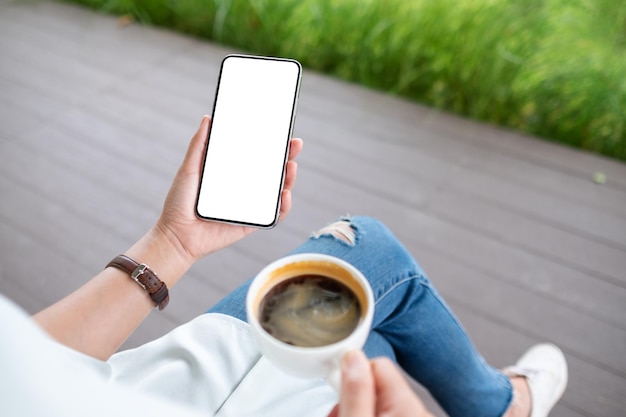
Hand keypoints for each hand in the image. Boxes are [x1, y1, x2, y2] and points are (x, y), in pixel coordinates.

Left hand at [156, 115, 302, 262]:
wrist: (176, 235)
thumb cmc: (179, 203)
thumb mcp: (189, 168)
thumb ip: (198, 145)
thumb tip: (207, 119)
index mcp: (231, 173)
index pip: (256, 155)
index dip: (271, 144)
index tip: (281, 131)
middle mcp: (243, 188)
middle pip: (272, 171)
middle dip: (287, 157)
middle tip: (295, 144)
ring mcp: (249, 205)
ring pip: (277, 191)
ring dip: (289, 179)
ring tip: (290, 167)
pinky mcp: (251, 223)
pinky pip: (273, 215)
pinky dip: (284, 206)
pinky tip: (284, 195)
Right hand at [328, 350, 432, 416]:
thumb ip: (356, 392)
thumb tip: (353, 357)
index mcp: (409, 406)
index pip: (378, 364)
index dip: (353, 376)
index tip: (339, 391)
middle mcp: (419, 413)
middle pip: (377, 385)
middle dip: (353, 397)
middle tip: (340, 414)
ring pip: (378, 402)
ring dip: (358, 408)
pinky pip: (386, 413)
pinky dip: (368, 415)